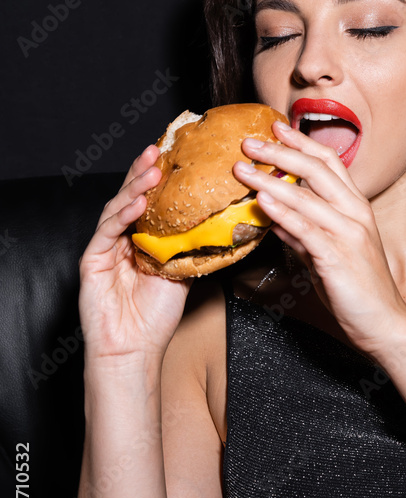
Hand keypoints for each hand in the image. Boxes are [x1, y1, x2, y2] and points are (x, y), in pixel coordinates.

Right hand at [78, 145, 192, 363]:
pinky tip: (139, 201)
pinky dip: (123, 213)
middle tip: (158, 149)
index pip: (150, 201)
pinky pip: (108, 230)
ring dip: (136, 186)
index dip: (159, 178)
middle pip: (131, 196)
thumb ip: (190, 246)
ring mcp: (106, 247)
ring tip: (152, 170)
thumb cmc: (158, 316)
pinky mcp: (92, 259)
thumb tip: (221, 222)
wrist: (135, 348)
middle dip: (144, 171)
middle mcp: (122, 239)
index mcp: (142, 239)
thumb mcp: (183, 272)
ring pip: (118, 207)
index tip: (173, 154)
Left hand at [233, 121, 405, 356]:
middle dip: (279, 152)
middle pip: (316, 169)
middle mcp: (354, 213)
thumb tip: (274, 216)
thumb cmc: (358, 289)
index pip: (329, 162)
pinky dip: (282, 212)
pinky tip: (262, 200)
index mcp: (356, 207)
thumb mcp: (326, 253)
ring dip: (270, 178)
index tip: (276, 127)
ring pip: (306, 195)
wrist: (383, 322)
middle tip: (249, 142)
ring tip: (242, 168)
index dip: (302, 142)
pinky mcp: (337, 256)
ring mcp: (348, 233)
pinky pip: (305, 228)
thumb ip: (303, 232)